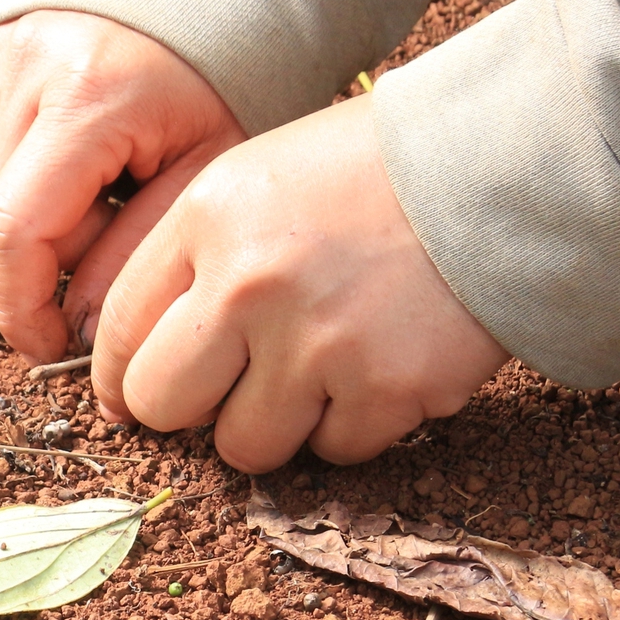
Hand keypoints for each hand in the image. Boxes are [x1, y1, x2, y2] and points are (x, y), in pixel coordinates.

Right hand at [0, 10, 245, 362]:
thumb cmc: (232, 70)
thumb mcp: (209, 171)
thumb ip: (138, 253)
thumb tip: (76, 328)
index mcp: (88, 96)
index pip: (10, 231)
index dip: (19, 307)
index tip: (51, 347)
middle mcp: (27, 69)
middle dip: (38, 263)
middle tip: (110, 255)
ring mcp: (1, 57)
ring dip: (30, 226)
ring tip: (108, 204)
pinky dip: (25, 187)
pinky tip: (89, 171)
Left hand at [91, 94, 511, 472]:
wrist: (502, 169)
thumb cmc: (374, 174)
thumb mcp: (260, 179)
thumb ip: (196, 259)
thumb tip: (136, 367)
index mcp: (207, 218)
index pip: (117, 329)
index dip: (119, 376)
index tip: (133, 396)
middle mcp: (250, 284)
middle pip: (162, 403)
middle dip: (186, 410)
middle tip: (224, 392)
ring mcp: (319, 343)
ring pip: (245, 447)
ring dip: (274, 424)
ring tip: (316, 372)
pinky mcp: (387, 390)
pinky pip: (334, 450)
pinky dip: (351, 424)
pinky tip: (377, 367)